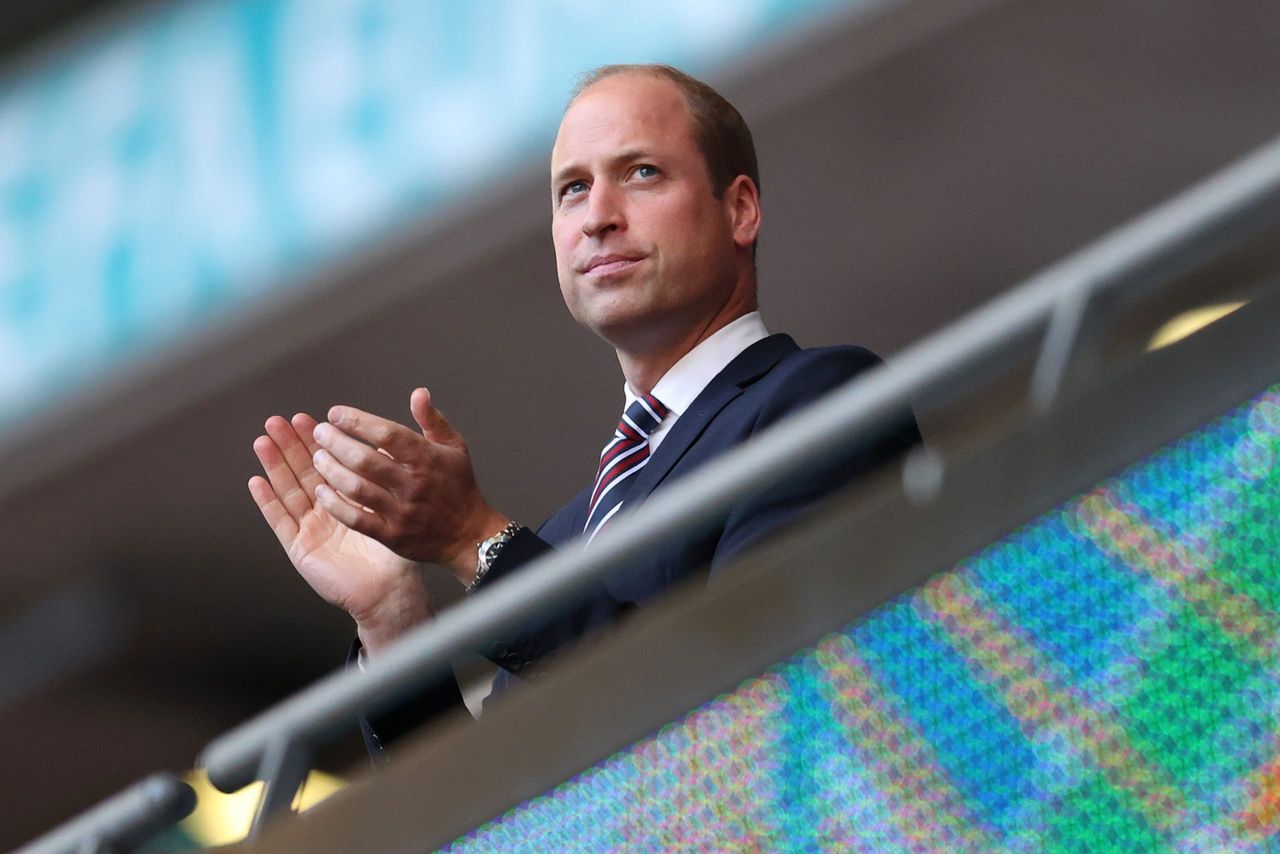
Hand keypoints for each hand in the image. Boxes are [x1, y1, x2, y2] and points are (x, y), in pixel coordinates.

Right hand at [249, 413, 430, 654]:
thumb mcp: (397, 509)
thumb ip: (392, 478)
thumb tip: (388, 444)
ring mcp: (312, 529)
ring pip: (289, 490)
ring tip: (263, 440)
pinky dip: (268, 502)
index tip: (310, 419)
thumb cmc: (398, 553)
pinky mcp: (300, 548)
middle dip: (290, 446)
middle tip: (278, 421)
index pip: (331, 464)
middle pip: (304, 472)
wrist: (391, 591)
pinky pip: (281, 521)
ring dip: (275, 466)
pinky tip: (257, 481)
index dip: (318, 442)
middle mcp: (328, 511)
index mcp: (349, 500)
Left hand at [308, 387, 508, 586]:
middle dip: (336, 443)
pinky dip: (335, 505)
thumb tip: (418, 393)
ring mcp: (402, 512)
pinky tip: (322, 492)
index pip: (387, 434)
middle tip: (320, 433)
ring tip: (318, 458)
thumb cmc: (459, 487)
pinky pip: (356, 519)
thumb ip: (433, 419)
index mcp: (428, 459)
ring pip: (356, 488)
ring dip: (331, 471)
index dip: (358, 422)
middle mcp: (414, 485)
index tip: (336, 414)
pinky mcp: (392, 535)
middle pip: (365, 460)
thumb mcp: (455, 447)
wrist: (469, 535)